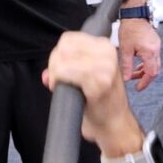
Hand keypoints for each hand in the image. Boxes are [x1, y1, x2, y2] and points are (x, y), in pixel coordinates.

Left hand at [44, 32, 143, 155]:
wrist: (116, 124)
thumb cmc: (102, 101)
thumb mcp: (89, 76)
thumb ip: (68, 68)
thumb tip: (46, 74)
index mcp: (104, 46)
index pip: (68, 39)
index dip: (57, 54)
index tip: (59, 69)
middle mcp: (107, 53)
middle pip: (63, 48)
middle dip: (54, 64)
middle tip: (58, 79)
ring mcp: (104, 67)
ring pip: (62, 60)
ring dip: (55, 74)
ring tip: (62, 85)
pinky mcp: (98, 81)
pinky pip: (64, 73)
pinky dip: (58, 81)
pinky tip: (65, 89)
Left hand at [117, 17, 160, 90]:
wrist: (134, 14)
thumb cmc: (130, 27)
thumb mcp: (125, 49)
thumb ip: (126, 65)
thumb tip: (127, 77)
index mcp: (150, 52)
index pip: (151, 73)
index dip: (145, 82)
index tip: (139, 87)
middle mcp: (156, 49)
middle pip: (155, 70)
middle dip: (145, 78)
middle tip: (136, 82)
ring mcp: (157, 46)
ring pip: (154, 64)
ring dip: (145, 70)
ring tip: (134, 72)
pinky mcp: (155, 43)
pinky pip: (153, 57)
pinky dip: (146, 63)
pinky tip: (138, 64)